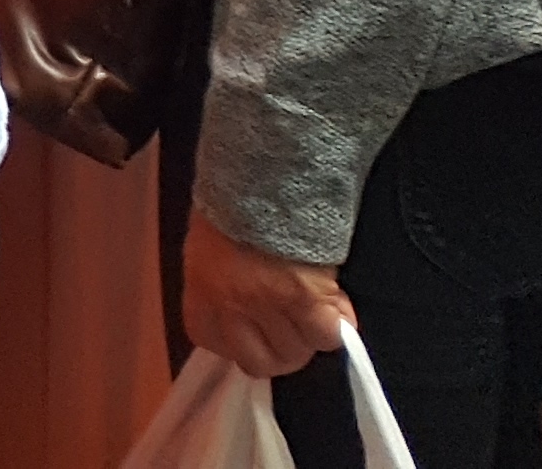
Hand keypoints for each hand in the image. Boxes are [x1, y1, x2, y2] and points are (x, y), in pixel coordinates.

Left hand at [183, 216, 349, 380]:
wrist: (263, 179)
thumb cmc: (231, 208)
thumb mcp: (209, 252)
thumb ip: (221, 290)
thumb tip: (246, 320)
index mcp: (202, 296)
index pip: (221, 349)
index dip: (245, 345)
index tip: (258, 334)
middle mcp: (232, 308)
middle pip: (266, 362)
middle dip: (283, 351)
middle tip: (294, 330)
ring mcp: (269, 306)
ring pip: (300, 351)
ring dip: (311, 338)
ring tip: (316, 314)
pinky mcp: (307, 298)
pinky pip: (329, 335)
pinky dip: (338, 325)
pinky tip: (336, 307)